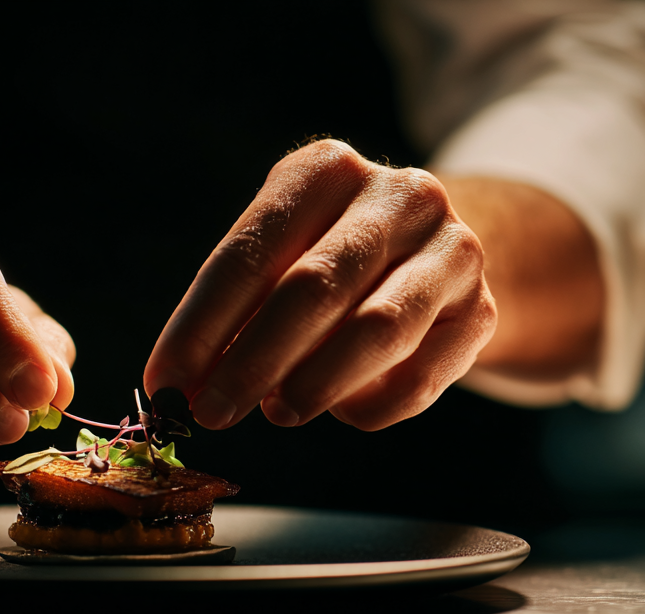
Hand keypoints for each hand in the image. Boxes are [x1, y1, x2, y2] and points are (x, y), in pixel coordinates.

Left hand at [145, 139, 495, 430]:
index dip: (201, 325)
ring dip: (315, 383)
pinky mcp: (480, 312)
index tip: (164, 382)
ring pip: (377, 330)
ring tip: (276, 413)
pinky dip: (371, 406)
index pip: (250, 252)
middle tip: (210, 413)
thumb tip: (182, 385)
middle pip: (313, 288)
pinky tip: (341, 412)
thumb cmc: (333, 258)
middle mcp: (398, 196)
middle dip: (252, 361)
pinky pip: (421, 377)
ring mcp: (451, 251)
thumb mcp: (282, 253)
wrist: (438, 253)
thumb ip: (236, 312)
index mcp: (326, 169)